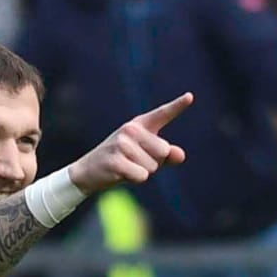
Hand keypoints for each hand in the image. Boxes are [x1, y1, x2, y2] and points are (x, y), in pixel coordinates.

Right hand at [68, 93, 190, 194]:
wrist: (86, 172)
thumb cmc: (120, 162)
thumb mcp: (144, 156)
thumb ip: (166, 155)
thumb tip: (180, 155)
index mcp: (140, 125)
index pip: (162, 114)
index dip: (177, 106)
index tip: (190, 97)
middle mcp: (131, 130)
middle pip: (163, 151)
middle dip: (153, 163)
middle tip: (132, 162)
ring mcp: (122, 144)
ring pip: (153, 166)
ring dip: (142, 172)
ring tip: (125, 167)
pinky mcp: (116, 160)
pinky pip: (142, 176)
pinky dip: (134, 180)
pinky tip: (120, 174)